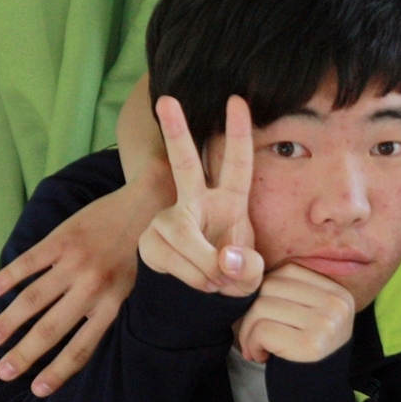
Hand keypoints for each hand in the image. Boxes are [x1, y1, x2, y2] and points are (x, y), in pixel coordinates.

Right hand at [0, 179, 167, 395]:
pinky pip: (28, 262)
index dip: (58, 371)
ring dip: (9, 322)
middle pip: (51, 329)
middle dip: (24, 355)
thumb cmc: (141, 253)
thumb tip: (82, 341)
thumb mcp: (133, 288)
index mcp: (112, 304)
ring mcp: (75, 262)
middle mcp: (93, 287)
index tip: (37, 389)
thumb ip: (108, 313)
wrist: (149, 204)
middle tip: (3, 372)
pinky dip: (8, 277)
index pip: (82, 347)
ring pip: (33, 299)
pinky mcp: (62, 238)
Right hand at [138, 94, 264, 295]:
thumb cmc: (231, 277)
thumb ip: (248, 267)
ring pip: (183, 234)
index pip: (237, 163)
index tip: (237, 101)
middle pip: (185, 163)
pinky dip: (189, 277)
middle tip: (166, 99)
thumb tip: (223, 258)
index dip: (238, 133)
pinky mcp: (150, 240)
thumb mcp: (251, 276)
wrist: (200, 302)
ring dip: (203, 266)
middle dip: (176, 131)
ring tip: (215, 280)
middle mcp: (197, 202)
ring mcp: (170, 219)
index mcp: (230, 201)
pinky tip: (194, 281)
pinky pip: (169, 256)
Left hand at [236, 263, 354, 364]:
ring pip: (261, 307)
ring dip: (248, 330)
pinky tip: (260, 356)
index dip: (266, 291)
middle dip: (252, 312)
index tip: (265, 316)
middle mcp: (336, 305)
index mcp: (338, 293)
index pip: (288, 271)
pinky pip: (261, 329)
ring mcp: (326, 324)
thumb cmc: (302, 355)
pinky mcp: (310, 345)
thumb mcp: (308, 318)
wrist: (315, 401)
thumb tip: (249, 272)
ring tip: (258, 346)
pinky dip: (251, 344)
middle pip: (271, 286)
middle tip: (254, 335)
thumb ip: (291, 293)